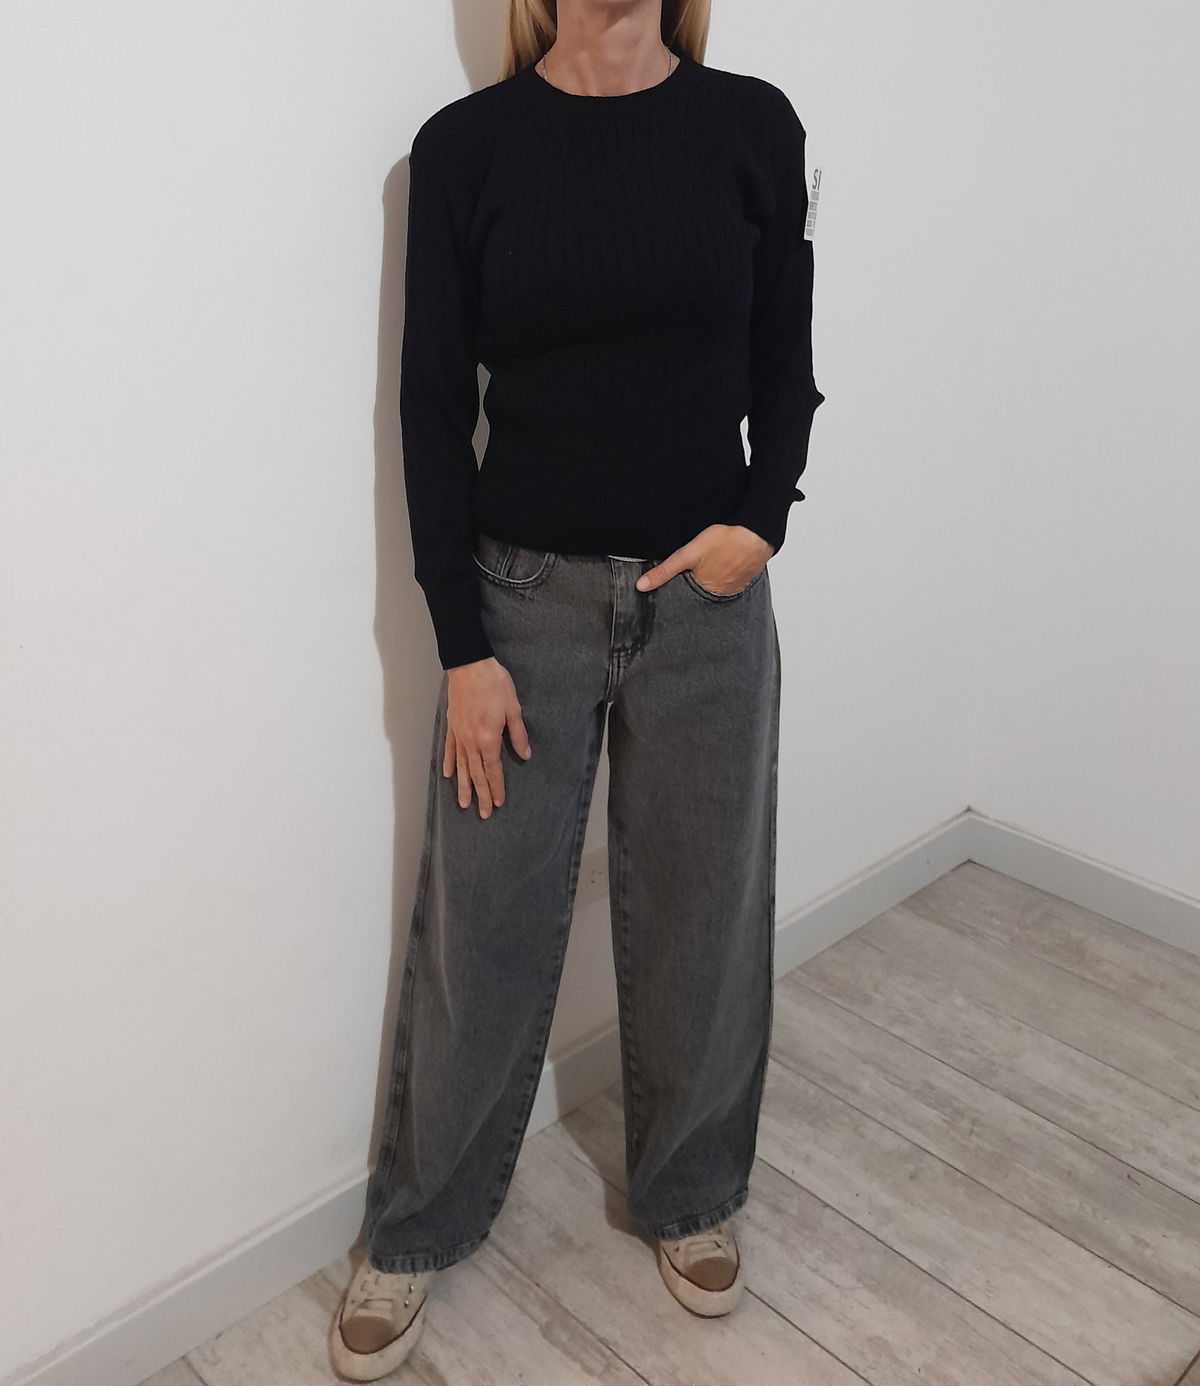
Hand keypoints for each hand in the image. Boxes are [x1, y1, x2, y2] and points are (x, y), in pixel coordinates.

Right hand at [443, 657, 531, 818]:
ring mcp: (459, 734)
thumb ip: (518, 734)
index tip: (498, 803)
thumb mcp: (513, 708)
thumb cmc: (494, 684)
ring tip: (463, 803)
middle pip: (476, 774)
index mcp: (488, 739)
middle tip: (483, 814)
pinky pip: (450, 750)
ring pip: (461, 767)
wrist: (469, 665)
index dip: (496, 788)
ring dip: (463, 786)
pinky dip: (450, 764)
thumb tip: (525, 754)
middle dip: (480, 795)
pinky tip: (449, 776)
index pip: (493, 770)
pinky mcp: (451, 726)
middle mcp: (471, 741)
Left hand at [635, 524, 773, 595]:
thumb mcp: (687, 555)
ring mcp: (736, 585)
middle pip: (703, 590)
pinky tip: (726, 560)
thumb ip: (665, 571)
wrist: (756, 532)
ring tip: (713, 562)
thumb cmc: (725, 541)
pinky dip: (728, 571)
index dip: (684, 586)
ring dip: (715, 576)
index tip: (684, 578)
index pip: (688, 595)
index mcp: (706, 591)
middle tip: (701, 566)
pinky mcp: (747, 576)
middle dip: (699, 582)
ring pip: (719, 583)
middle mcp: (722, 593)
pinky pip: (733, 577)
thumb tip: (642, 586)